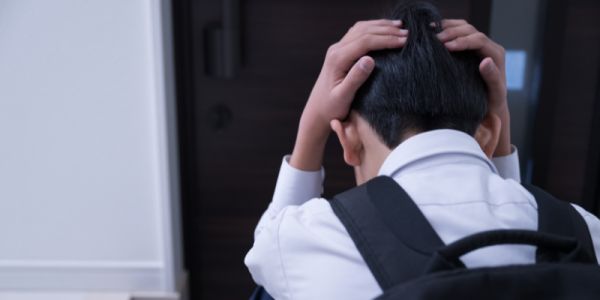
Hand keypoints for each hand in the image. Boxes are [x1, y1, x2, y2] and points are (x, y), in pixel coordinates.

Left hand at [290, 19, 407, 170]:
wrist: (317, 110)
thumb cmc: (331, 107)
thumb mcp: (343, 97)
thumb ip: (355, 78)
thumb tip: (370, 59)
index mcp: (337, 59)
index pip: (365, 41)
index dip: (386, 39)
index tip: (404, 41)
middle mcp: (336, 50)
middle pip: (364, 31)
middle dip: (387, 30)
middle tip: (408, 33)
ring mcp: (337, 49)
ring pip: (361, 29)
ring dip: (381, 26)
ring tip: (400, 27)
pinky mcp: (340, 51)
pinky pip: (358, 33)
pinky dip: (373, 29)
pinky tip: (385, 30)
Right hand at [437, 20, 511, 156]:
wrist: (488, 106)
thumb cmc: (490, 102)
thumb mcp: (494, 92)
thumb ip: (492, 77)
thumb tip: (485, 61)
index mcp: (495, 54)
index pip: (479, 40)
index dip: (462, 40)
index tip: (446, 46)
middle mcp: (488, 46)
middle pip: (470, 30)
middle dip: (452, 32)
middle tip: (435, 39)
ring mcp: (478, 45)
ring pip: (464, 27)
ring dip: (448, 27)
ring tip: (431, 33)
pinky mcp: (469, 48)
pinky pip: (458, 32)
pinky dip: (446, 29)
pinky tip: (433, 32)